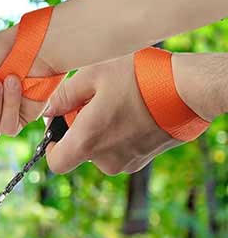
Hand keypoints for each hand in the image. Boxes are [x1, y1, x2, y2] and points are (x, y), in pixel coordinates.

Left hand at [44, 53, 220, 174]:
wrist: (189, 91)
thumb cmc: (140, 79)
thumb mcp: (93, 74)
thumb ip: (64, 95)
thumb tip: (48, 109)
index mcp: (86, 142)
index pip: (56, 163)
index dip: (52, 147)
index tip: (60, 127)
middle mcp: (104, 160)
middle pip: (80, 152)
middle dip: (81, 130)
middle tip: (96, 102)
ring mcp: (125, 163)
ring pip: (101, 150)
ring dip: (103, 130)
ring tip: (120, 102)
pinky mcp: (143, 160)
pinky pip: (121, 150)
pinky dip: (121, 134)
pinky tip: (135, 111)